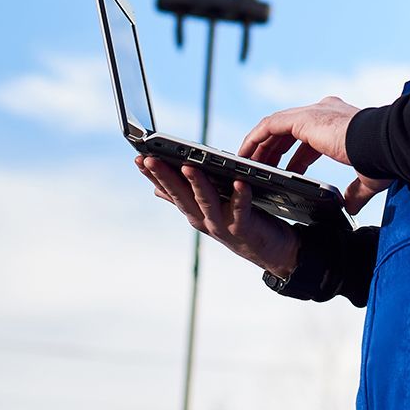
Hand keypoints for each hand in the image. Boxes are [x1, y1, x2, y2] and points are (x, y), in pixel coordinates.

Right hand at [136, 156, 300, 277]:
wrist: (270, 251)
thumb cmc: (238, 223)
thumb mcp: (207, 210)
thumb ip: (184, 198)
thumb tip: (156, 190)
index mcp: (193, 210)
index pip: (168, 190)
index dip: (153, 176)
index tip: (139, 159)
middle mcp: (203, 218)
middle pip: (181, 195)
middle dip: (164, 177)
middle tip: (150, 159)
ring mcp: (221, 223)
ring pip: (206, 201)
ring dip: (196, 184)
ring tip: (188, 166)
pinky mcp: (243, 226)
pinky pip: (240, 208)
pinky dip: (240, 195)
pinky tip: (239, 182)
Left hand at [240, 95, 388, 214]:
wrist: (385, 145)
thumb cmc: (383, 160)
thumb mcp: (367, 178)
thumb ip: (356, 191)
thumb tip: (350, 207)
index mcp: (339, 122)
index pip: (308, 137)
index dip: (294, 156)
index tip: (285, 171)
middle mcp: (324, 111)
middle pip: (288, 130)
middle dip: (272, 151)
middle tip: (261, 170)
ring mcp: (313, 112)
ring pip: (275, 126)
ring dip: (260, 146)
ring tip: (247, 165)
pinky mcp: (303, 118)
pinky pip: (269, 127)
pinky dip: (256, 140)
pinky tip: (246, 156)